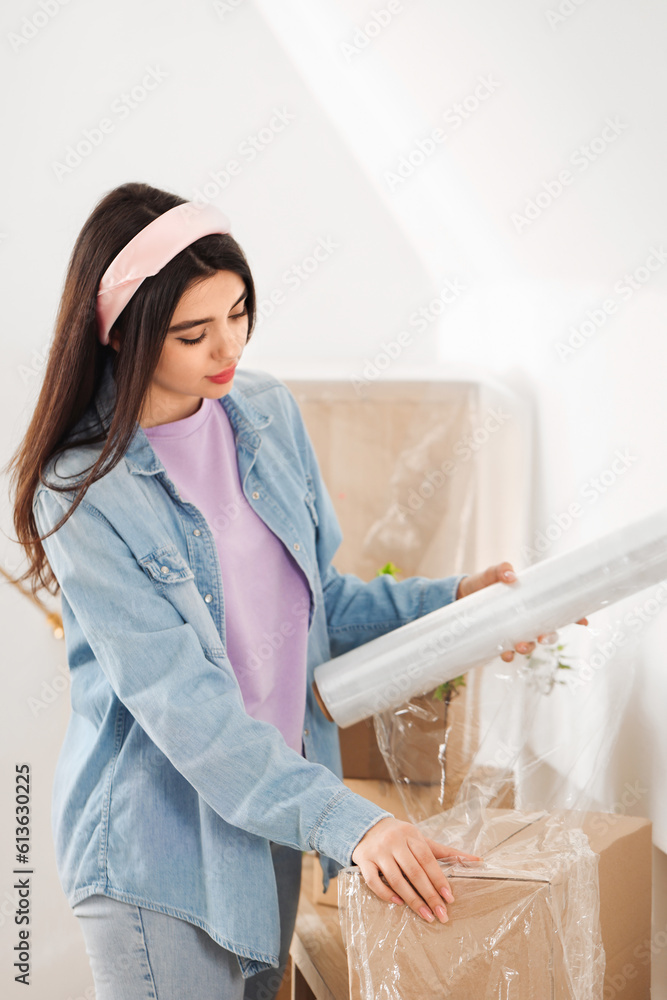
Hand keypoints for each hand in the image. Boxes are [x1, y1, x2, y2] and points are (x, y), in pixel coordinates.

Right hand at [351, 816, 480, 923]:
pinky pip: (374, 881)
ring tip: (426, 916)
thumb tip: (478, 861)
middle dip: (429, 895)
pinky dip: (386, 894)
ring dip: (412, 900)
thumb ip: (447, 851)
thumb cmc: (400, 836)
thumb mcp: (421, 839)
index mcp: (411, 835)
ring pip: (396, 879)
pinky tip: (399, 903)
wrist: (366, 826)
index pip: (427, 860)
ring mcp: (378, 851)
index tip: (449, 899)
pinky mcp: (363, 860)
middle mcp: (394, 842)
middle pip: (414, 872)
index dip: (439, 880)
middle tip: (441, 914)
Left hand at [455, 561, 588, 661]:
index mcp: (532, 602)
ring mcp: (514, 631)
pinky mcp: (499, 640)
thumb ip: (501, 570)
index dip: (574, 617)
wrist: (461, 596)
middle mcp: (527, 619)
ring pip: (529, 645)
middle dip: (549, 637)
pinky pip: (508, 653)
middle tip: (544, 638)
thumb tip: (512, 576)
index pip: (558, 611)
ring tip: (520, 647)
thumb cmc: (483, 583)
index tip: (584, 621)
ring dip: (528, 649)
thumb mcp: (491, 573)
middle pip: (547, 632)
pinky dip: (508, 656)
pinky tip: (505, 655)